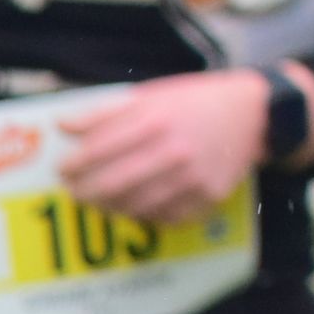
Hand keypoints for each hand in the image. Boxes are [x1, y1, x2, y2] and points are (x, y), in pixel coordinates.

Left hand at [59, 69, 267, 224]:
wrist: (253, 112)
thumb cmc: (194, 101)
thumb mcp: (150, 95)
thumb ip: (104, 112)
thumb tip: (61, 126)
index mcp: (155, 119)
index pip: (95, 152)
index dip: (71, 165)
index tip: (63, 169)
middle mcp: (173, 150)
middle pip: (109, 186)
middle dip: (82, 193)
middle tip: (74, 192)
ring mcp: (192, 177)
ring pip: (133, 207)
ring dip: (108, 207)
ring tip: (101, 200)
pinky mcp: (208, 197)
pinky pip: (163, 218)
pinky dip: (143, 214)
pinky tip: (135, 204)